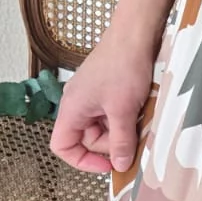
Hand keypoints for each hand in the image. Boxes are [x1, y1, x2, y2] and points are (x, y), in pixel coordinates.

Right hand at [50, 18, 159, 174]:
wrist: (135, 34)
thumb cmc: (123, 67)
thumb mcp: (123, 110)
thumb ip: (121, 141)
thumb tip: (120, 166)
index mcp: (71, 109)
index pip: (62, 146)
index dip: (81, 161)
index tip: (107, 165)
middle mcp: (77, 104)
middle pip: (86, 139)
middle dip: (109, 145)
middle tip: (132, 139)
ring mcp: (91, 97)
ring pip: (102, 128)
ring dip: (120, 132)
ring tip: (138, 122)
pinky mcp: (105, 91)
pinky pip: (111, 115)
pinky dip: (124, 119)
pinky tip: (139, 114)